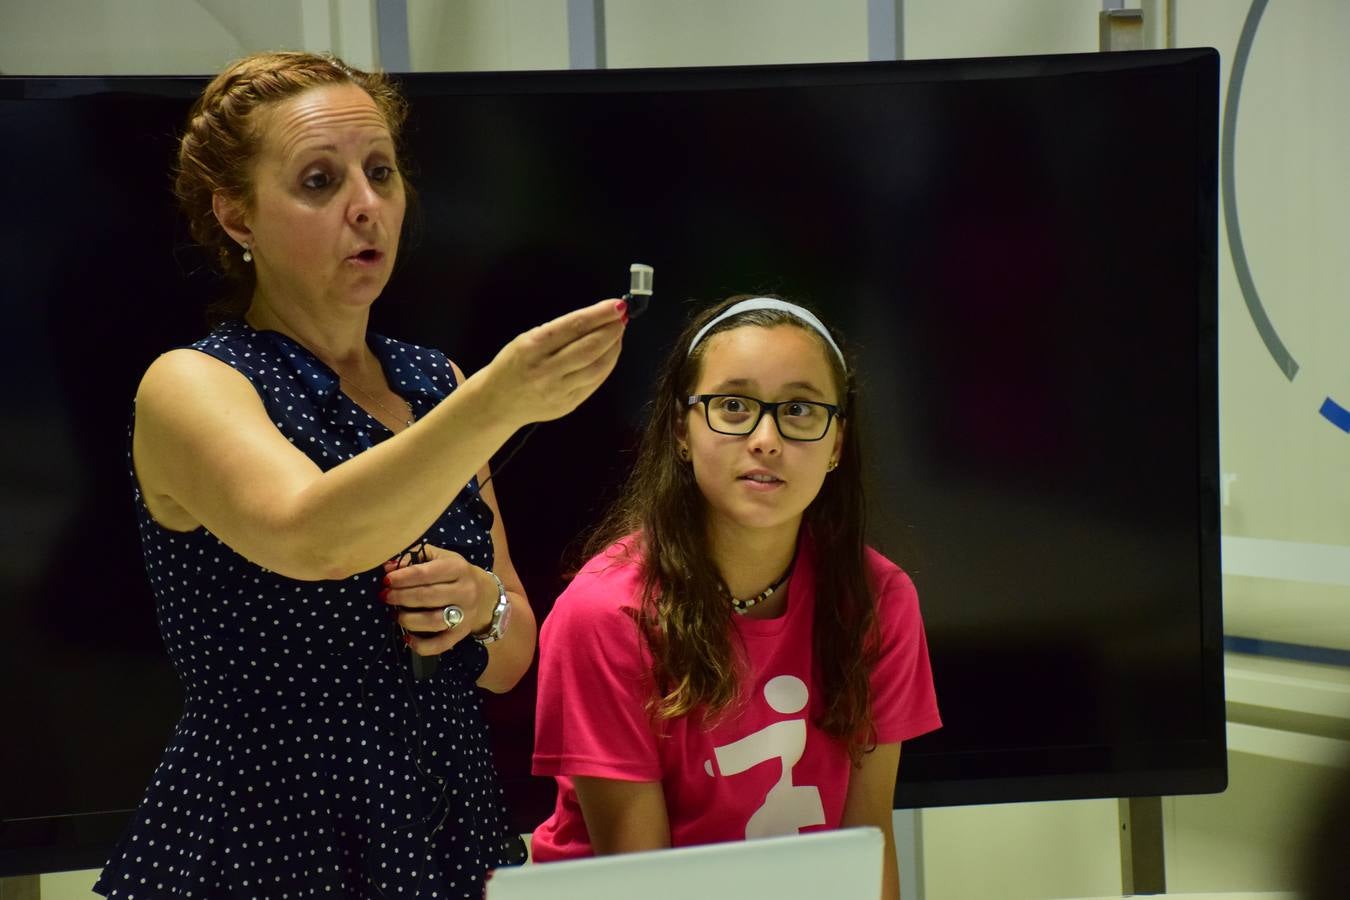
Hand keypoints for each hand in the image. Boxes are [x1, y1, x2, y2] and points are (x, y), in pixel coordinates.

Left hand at [380, 544, 495, 655]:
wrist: (485, 595)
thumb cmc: (455, 573)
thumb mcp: (441, 557)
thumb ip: (415, 556)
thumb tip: (388, 566)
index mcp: (458, 568)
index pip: (426, 573)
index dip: (403, 577)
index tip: (386, 580)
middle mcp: (465, 592)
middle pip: (428, 597)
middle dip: (401, 597)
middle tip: (385, 596)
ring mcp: (465, 615)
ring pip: (432, 621)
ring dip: (408, 619)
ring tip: (395, 614)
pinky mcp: (461, 634)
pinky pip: (439, 645)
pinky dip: (421, 645)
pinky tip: (407, 638)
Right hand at [480, 297, 625, 426]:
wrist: (497, 402)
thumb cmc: (513, 364)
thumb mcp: (526, 339)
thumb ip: (559, 331)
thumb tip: (596, 318)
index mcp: (532, 346)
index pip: (574, 326)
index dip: (599, 315)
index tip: (617, 305)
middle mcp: (546, 370)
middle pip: (590, 347)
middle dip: (611, 330)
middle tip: (622, 318)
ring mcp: (558, 390)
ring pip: (598, 367)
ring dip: (614, 347)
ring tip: (617, 334)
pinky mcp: (568, 404)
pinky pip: (595, 382)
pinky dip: (607, 365)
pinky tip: (610, 353)